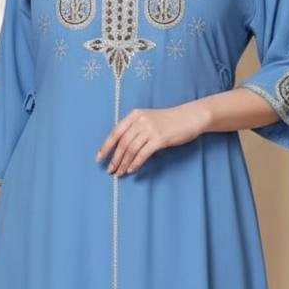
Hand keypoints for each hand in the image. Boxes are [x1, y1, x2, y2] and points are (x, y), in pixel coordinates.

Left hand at [95, 101, 209, 175]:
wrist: (189, 117)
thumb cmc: (168, 121)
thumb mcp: (148, 119)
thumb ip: (134, 129)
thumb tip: (121, 148)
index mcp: (134, 115)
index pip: (115, 132)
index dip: (106, 146)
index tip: (99, 158)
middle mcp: (140, 121)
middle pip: (122, 143)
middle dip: (114, 159)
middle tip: (110, 170)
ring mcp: (150, 129)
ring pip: (131, 149)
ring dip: (124, 163)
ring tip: (120, 173)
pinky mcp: (160, 139)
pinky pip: (143, 153)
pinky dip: (136, 163)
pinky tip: (132, 170)